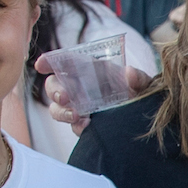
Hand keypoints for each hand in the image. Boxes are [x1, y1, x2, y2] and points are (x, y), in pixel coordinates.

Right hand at [32, 54, 152, 132]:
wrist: (147, 118)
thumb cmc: (141, 93)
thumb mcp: (144, 84)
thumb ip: (138, 78)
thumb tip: (129, 73)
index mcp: (90, 70)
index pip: (65, 61)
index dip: (50, 61)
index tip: (40, 65)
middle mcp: (80, 88)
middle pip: (54, 86)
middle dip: (55, 91)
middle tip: (65, 98)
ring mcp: (79, 107)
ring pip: (57, 108)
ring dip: (62, 111)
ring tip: (77, 115)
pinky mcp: (84, 124)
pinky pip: (73, 126)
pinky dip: (77, 126)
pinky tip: (86, 127)